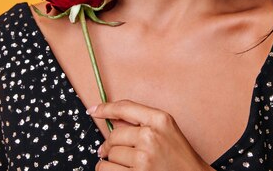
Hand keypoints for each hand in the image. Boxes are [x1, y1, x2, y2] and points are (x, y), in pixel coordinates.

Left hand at [89, 99, 211, 170]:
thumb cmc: (180, 156)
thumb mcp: (167, 130)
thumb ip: (142, 122)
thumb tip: (112, 121)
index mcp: (159, 120)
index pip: (124, 108)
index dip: (105, 108)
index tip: (93, 111)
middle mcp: (151, 137)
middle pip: (114, 136)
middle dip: (111, 145)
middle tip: (116, 151)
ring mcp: (144, 159)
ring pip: (109, 155)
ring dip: (111, 161)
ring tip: (124, 164)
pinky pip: (107, 170)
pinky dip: (107, 170)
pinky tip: (118, 170)